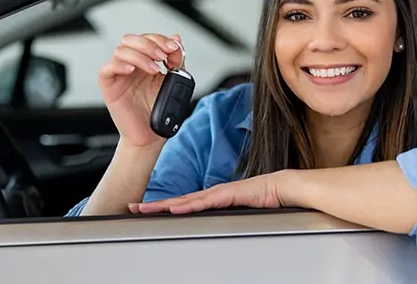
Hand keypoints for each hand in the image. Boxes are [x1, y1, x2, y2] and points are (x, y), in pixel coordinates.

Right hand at [99, 33, 183, 146]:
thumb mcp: (173, 81)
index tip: (173, 48)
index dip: (160, 39)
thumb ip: (176, 60)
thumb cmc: (158, 111)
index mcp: (145, 61)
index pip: (147, 39)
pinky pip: (106, 69)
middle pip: (131, 39)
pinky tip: (132, 70)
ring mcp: (119, 75)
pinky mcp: (109, 87)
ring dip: (139, 56)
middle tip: (162, 56)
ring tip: (153, 69)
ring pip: (120, 50)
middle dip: (149, 44)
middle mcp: (131, 65)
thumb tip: (177, 39)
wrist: (151, 135)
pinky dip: (119, 65)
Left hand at [128, 171, 289, 214]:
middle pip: (178, 202)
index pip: (183, 204)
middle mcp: (212, 194)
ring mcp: (218, 193)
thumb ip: (224, 217)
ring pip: (185, 202)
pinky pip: (204, 202)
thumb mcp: (238, 213)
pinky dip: (188, 207)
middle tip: (133, 209)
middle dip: (155, 206)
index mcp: (213, 199)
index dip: (163, 207)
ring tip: (145, 209)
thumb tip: (213, 227)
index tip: (145, 210)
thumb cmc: (265, 200)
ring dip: (164, 206)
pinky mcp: (227, 195)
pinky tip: (174, 209)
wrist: (283, 189)